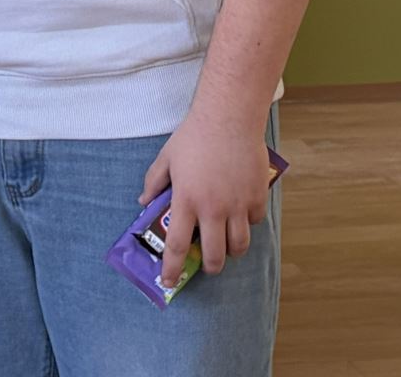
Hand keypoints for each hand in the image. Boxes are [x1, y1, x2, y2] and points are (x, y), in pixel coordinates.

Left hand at [139, 110, 272, 289]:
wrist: (228, 118)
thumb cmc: (194, 136)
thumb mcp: (167, 158)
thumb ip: (154, 183)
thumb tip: (143, 203)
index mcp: (186, 200)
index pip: (176, 245)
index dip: (172, 268)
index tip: (169, 282)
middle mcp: (213, 208)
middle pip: (214, 256)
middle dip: (209, 267)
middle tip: (206, 265)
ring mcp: (237, 205)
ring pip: (239, 246)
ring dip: (231, 251)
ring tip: (225, 246)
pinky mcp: (257, 197)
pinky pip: (254, 222)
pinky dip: (248, 224)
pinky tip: (241, 216)